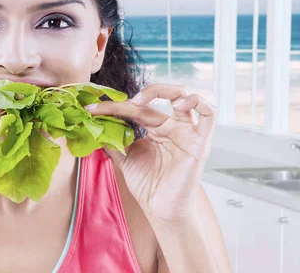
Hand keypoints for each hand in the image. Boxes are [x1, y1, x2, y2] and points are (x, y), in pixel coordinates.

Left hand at [84, 83, 215, 226]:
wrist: (161, 210)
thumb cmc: (148, 186)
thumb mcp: (124, 158)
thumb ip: (113, 140)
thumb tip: (94, 124)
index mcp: (156, 127)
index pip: (136, 108)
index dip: (113, 107)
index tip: (91, 110)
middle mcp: (173, 125)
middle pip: (154, 99)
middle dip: (128, 99)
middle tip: (110, 106)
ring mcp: (187, 131)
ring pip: (184, 94)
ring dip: (162, 90)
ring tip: (139, 101)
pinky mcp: (200, 142)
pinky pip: (209, 114)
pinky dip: (196, 102)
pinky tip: (178, 105)